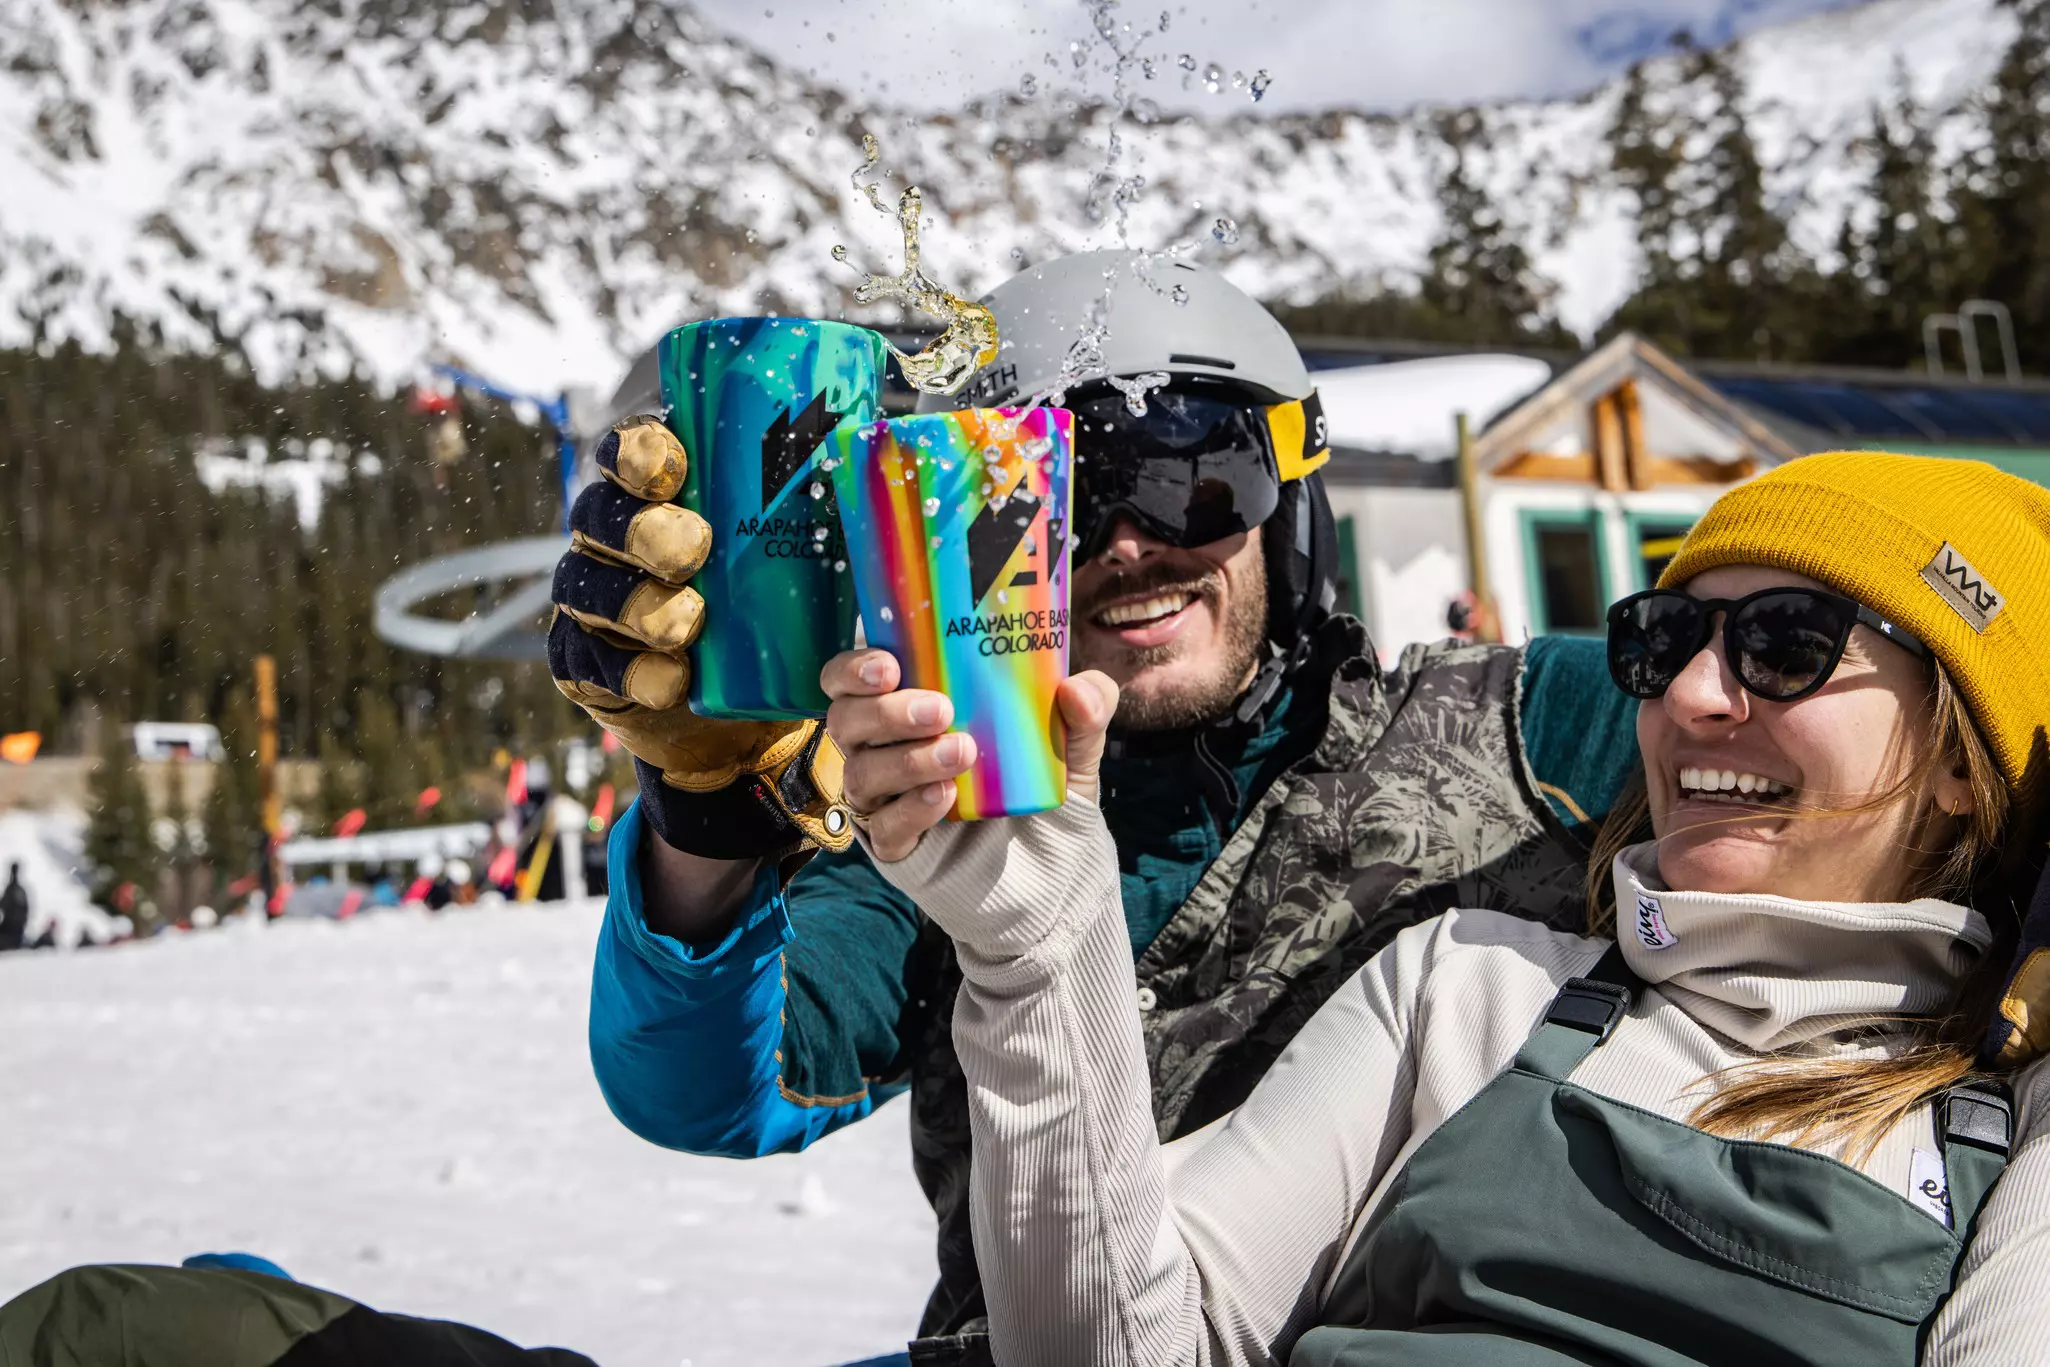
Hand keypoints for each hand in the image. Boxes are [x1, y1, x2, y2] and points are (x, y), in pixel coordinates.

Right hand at [548, 416, 852, 859]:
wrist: (748, 705)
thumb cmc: (775, 604)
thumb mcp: (805, 553)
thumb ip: (823, 506)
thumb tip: (875, 452)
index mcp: (659, 494)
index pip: (629, 451)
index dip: (640, 453)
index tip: (675, 467)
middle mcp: (612, 537)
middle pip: (602, 515)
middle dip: (646, 531)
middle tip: (696, 549)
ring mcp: (592, 599)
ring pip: (590, 587)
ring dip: (640, 603)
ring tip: (690, 625)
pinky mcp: (586, 663)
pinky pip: (592, 663)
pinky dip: (636, 672)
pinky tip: (671, 680)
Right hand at [823, 647, 1117, 862]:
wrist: (1056, 870)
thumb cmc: (1046, 790)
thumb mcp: (1075, 745)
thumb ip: (1088, 707)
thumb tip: (1076, 689)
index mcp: (911, 708)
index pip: (851, 680)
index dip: (853, 668)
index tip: (889, 664)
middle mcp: (886, 750)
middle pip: (847, 720)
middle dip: (886, 711)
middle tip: (940, 709)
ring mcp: (888, 801)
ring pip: (862, 772)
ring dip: (908, 759)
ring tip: (964, 753)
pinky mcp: (897, 848)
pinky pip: (883, 827)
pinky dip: (911, 808)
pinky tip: (946, 797)